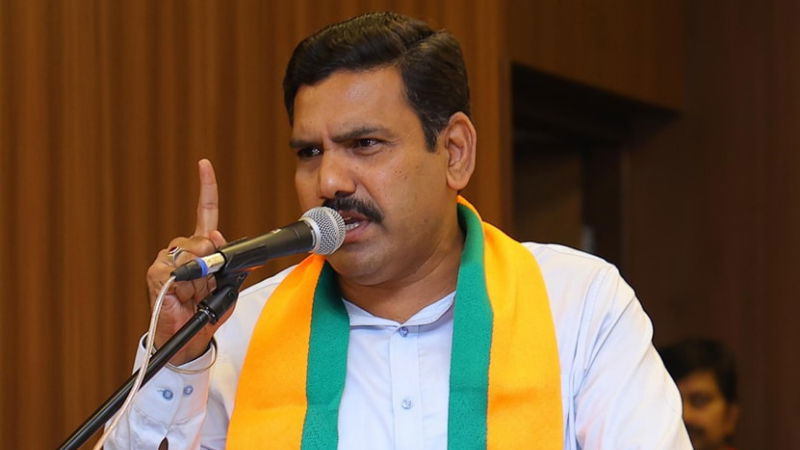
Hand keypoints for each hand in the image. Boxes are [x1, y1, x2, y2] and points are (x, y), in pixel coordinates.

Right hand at [145, 159, 231, 364]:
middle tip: (210, 280)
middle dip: (213, 257)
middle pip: (203, 237)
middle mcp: (182, 251)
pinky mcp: (156, 275)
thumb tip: (225, 245)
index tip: (204, 165)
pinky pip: (174, 267)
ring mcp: (167, 261)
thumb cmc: (206, 312)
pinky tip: (183, 291)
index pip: (205, 213)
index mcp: (201, 249)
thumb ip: (231, 266)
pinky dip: (184, 279)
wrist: (190, 338)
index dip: (206, 188)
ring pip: (190, 251)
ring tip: (195, 292)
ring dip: (199, 272)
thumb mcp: (229, 287)